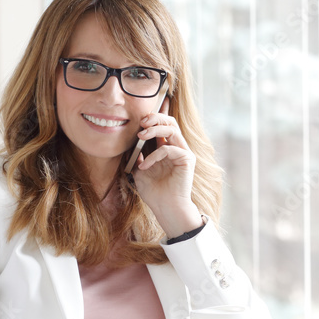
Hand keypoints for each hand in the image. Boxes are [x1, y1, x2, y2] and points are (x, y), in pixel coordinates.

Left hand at [131, 101, 202, 237]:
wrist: (165, 208)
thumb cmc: (154, 192)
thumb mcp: (139, 170)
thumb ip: (137, 155)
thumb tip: (131, 142)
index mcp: (167, 148)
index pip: (164, 125)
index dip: (157, 113)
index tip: (144, 110)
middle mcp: (177, 147)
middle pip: (170, 121)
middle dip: (155, 117)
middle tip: (141, 122)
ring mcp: (183, 152)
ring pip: (172, 129)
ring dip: (154, 129)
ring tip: (140, 136)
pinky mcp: (187, 159)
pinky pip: (168, 149)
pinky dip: (153, 155)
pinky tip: (144, 166)